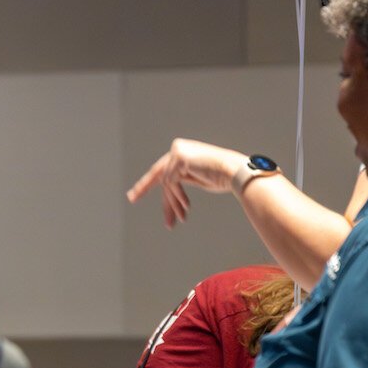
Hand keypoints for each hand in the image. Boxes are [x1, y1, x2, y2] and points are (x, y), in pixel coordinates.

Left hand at [127, 138, 248, 229]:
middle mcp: (178, 148)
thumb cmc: (223, 177)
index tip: (135, 194)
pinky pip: (171, 183)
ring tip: (179, 219)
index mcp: (182, 151)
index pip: (162, 170)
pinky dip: (177, 198)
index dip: (147, 183)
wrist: (236, 172)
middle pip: (158, 174)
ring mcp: (178, 151)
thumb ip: (181, 180)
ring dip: (172, 203)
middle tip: (131, 198)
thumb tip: (169, 194)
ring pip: (166, 183)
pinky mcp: (180, 158)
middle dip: (144, 187)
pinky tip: (186, 208)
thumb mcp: (197, 179)